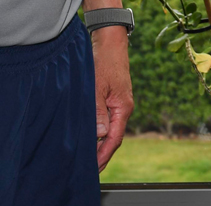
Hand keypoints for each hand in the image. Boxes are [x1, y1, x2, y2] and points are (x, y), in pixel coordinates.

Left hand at [93, 27, 133, 170]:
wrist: (110, 42)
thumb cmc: (104, 62)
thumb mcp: (97, 86)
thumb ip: (98, 111)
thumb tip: (101, 134)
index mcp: (123, 108)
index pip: (114, 138)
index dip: (104, 155)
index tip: (93, 168)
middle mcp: (122, 108)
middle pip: (113, 137)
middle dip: (102, 153)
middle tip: (88, 169)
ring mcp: (118, 103)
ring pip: (109, 129)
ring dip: (99, 143)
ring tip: (87, 157)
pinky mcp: (112, 98)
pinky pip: (106, 119)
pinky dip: (98, 131)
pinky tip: (89, 135)